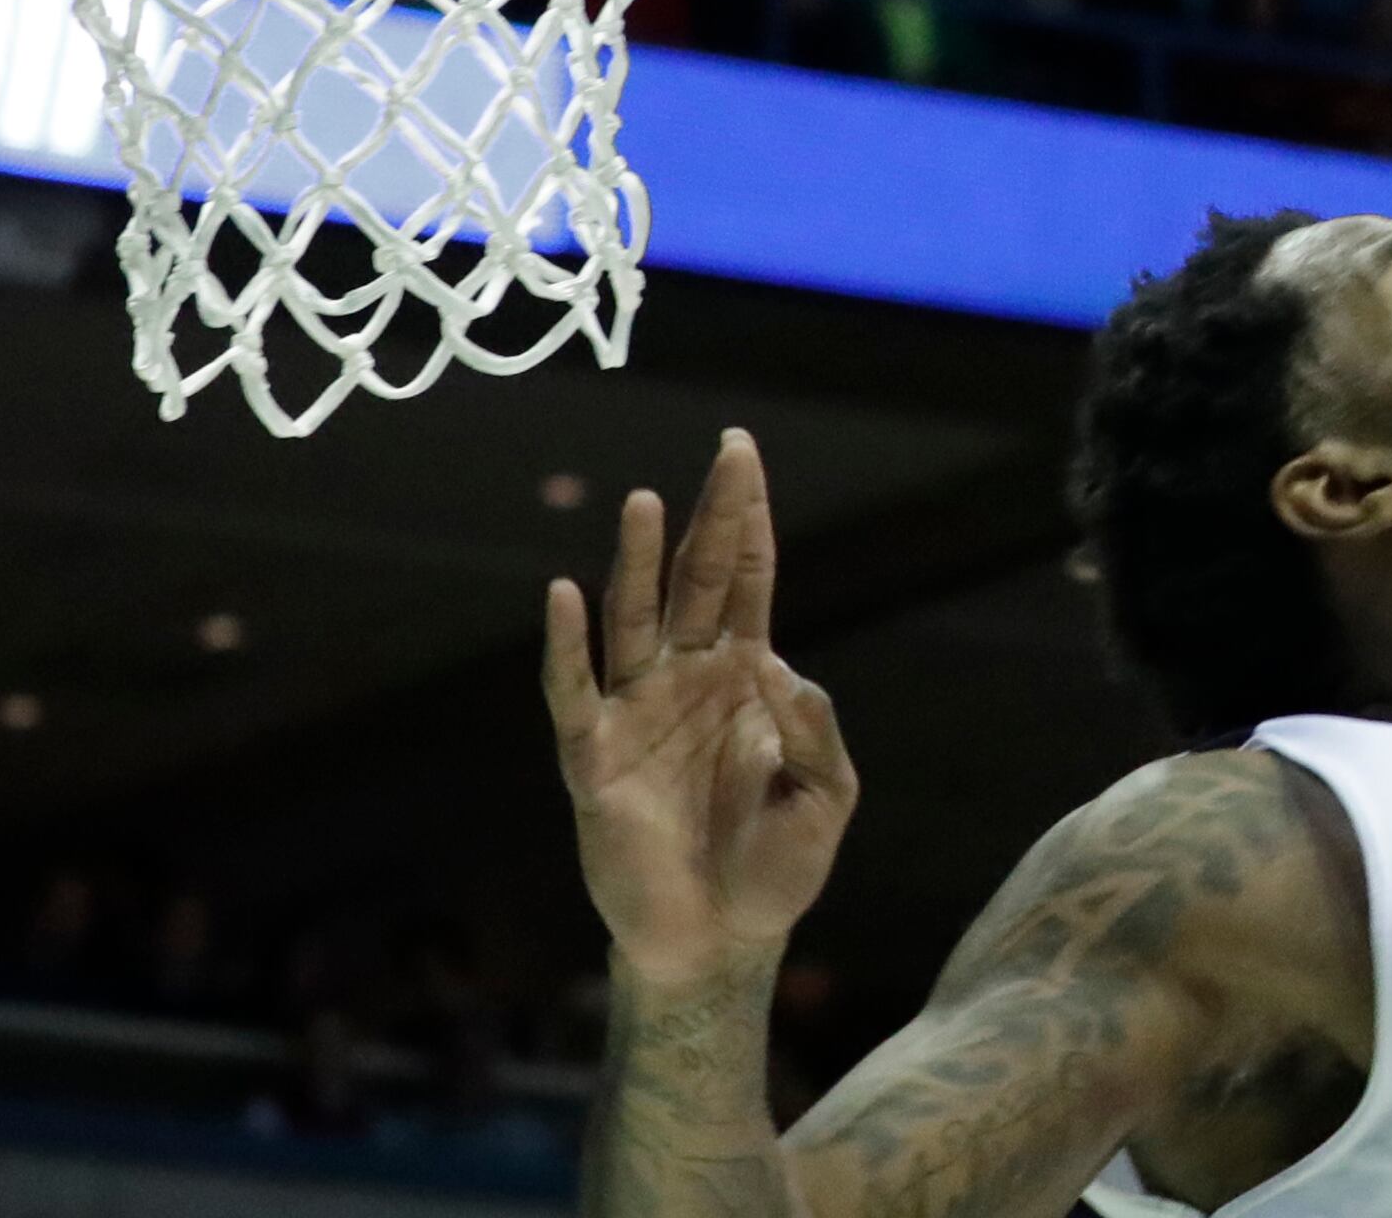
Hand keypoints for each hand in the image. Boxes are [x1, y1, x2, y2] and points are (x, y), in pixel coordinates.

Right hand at [543, 432, 858, 986]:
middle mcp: (687, 680)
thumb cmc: (776, 867)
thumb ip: (813, 730)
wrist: (721, 941)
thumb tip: (784, 669)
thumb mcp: (826, 795)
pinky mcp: (596, 758)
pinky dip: (567, 645)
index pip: (748, 580)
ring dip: (636, 562)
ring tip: (644, 501)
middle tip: (725, 451)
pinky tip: (566, 595)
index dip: (748, 521)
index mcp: (745, 678)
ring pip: (634, 620)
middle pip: (696, 580)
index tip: (744, 456)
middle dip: (709, 516)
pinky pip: (575, 691)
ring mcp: (638, 714)